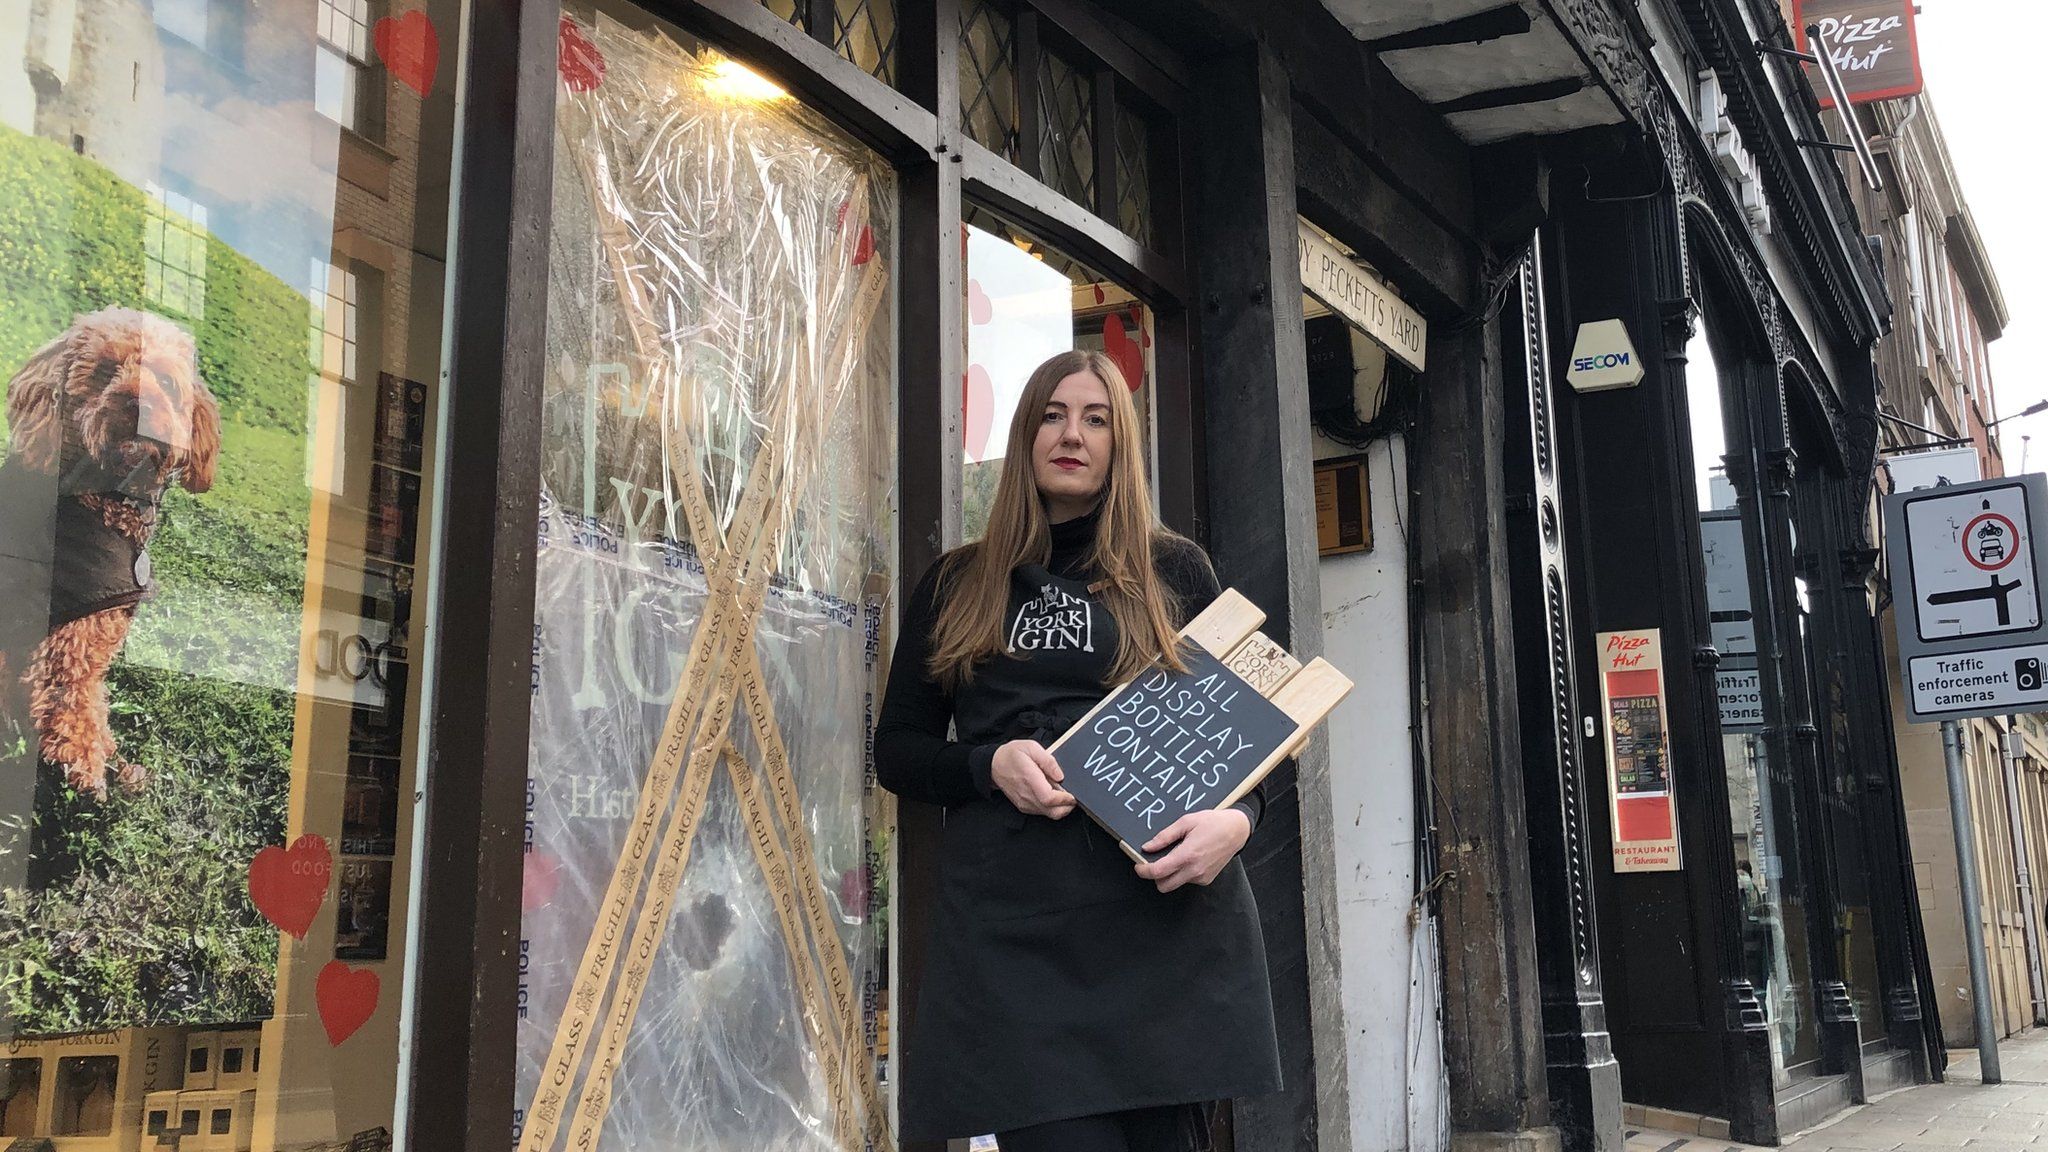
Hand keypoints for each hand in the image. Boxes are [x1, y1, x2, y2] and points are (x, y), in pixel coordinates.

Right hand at [990, 739, 1074, 818]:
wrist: (994, 765)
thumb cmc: (1012, 755)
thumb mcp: (1031, 747)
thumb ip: (1048, 761)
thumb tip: (1060, 775)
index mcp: (1029, 778)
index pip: (1049, 798)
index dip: (1064, 799)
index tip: (1072, 794)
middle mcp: (1027, 794)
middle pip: (1052, 811)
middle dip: (1067, 807)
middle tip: (1072, 797)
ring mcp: (1025, 803)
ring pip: (1049, 814)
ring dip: (1060, 808)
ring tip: (1062, 795)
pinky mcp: (1024, 806)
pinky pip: (1042, 812)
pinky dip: (1051, 808)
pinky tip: (1052, 796)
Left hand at [1134, 808, 1250, 892]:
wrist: (1237, 830)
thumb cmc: (1213, 823)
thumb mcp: (1186, 822)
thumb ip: (1165, 836)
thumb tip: (1148, 847)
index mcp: (1188, 854)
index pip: (1159, 872)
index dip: (1144, 871)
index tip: (1139, 866)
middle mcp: (1195, 870)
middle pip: (1164, 886)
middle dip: (1155, 877)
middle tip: (1153, 863)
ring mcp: (1202, 877)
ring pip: (1176, 884)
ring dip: (1169, 875)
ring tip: (1176, 856)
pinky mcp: (1207, 879)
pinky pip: (1187, 880)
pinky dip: (1182, 873)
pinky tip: (1189, 858)